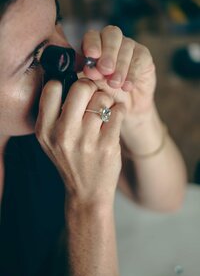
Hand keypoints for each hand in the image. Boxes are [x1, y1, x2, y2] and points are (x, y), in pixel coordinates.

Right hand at [35, 78, 124, 205]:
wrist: (87, 192)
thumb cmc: (71, 161)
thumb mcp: (52, 141)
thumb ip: (55, 114)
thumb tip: (74, 82)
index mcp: (45, 129)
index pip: (52, 88)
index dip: (66, 85)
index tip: (75, 92)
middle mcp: (63, 133)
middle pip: (81, 87)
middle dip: (91, 87)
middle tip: (94, 97)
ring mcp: (86, 140)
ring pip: (103, 98)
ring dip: (107, 101)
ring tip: (105, 112)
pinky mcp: (107, 145)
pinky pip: (118, 111)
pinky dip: (119, 111)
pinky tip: (115, 118)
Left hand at [82, 25, 155, 121]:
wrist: (126, 105)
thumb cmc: (105, 93)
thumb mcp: (95, 85)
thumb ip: (92, 75)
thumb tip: (89, 69)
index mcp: (95, 44)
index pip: (93, 35)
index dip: (92, 43)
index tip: (91, 55)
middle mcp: (112, 41)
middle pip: (112, 35)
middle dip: (108, 53)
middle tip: (105, 70)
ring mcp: (129, 46)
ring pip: (126, 47)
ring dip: (120, 67)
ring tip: (115, 84)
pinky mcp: (144, 56)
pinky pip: (139, 60)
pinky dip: (132, 75)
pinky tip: (127, 86)